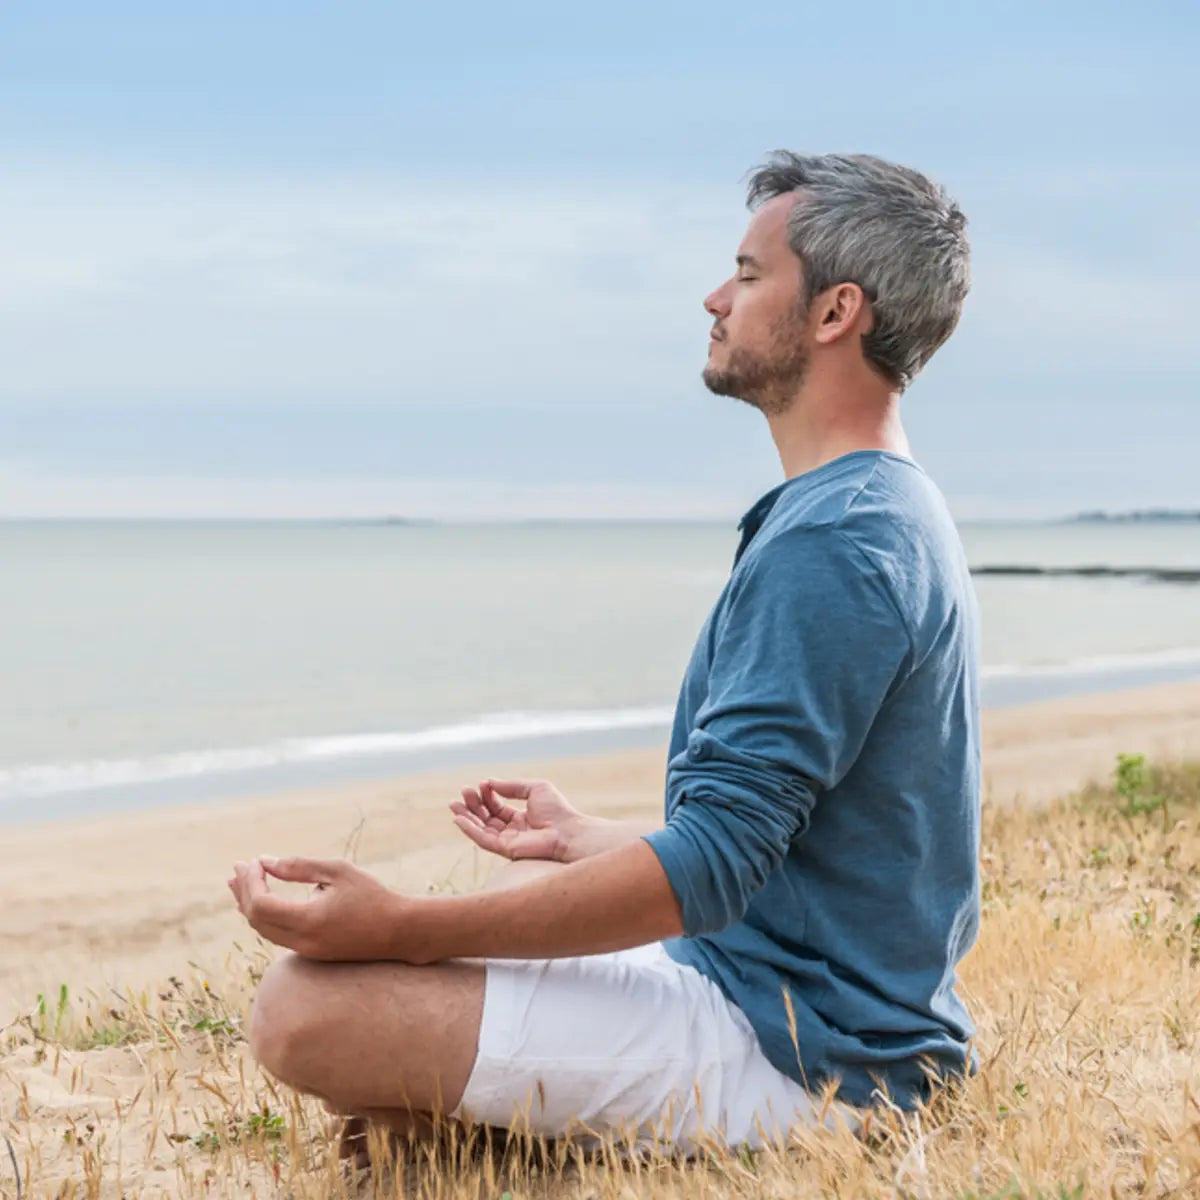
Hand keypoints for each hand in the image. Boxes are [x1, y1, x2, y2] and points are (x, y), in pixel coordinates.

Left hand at [228, 856, 411, 961]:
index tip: (251, 862)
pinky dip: (264, 917)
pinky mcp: (312, 953)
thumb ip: (300, 867)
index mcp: (308, 921)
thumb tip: (266, 862)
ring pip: (264, 930)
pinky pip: (277, 936)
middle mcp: (302, 942)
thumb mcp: (338, 872)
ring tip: (239, 883)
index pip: (261, 905)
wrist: (399, 931)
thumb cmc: (372, 896)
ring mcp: (306, 951)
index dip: (251, 882)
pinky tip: (261, 903)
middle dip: (244, 892)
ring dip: (250, 905)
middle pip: (256, 920)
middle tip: (237, 868)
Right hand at [449, 778, 585, 862]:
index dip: (488, 795)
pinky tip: (459, 819)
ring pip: (481, 828)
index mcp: (521, 818)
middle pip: (486, 817)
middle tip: (464, 791)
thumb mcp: (535, 789)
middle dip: (473, 804)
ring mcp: (508, 841)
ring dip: (467, 816)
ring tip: (454, 804)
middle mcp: (512, 831)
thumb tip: (490, 782)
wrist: (568, 831)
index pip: (497, 806)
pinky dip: (469, 830)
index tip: (482, 783)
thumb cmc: (557, 810)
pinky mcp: (505, 849)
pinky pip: (482, 840)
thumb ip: (512, 786)